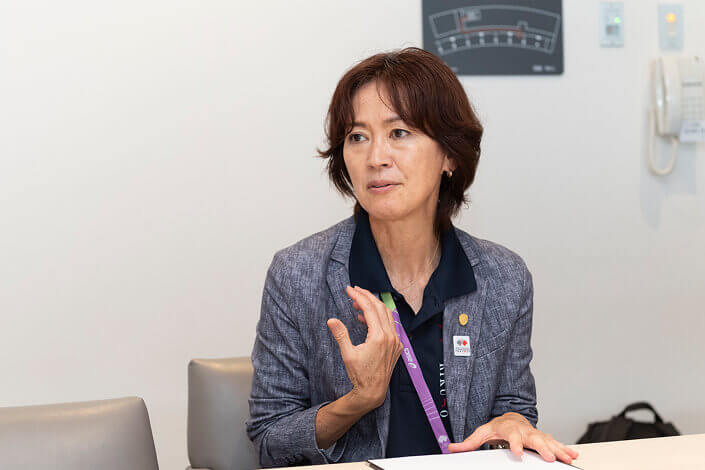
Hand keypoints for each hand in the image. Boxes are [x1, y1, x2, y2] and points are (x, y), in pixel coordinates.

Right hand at [327, 286, 402, 412]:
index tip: (349, 289)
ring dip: (373, 306)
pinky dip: (379, 317)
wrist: (372, 392)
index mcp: (379, 337)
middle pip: (380, 307)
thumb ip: (341, 334)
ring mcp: (395, 341)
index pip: (369, 308)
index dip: (358, 296)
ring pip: (386, 314)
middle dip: (367, 296)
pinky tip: (366, 319)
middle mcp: (390, 337)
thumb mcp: (348, 354)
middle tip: (354, 291)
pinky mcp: (396, 346)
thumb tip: (331, 320)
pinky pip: (389, 325)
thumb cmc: (360, 375)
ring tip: (358, 304)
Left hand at [447, 412, 578, 463]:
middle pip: (535, 439)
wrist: (511, 417)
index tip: (518, 453)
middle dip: (543, 448)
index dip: (515, 445)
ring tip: (567, 458)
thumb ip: (469, 442)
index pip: (512, 437)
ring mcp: (536, 434)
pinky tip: (573, 456)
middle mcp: (525, 431)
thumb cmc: (498, 426)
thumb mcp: (482, 432)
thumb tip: (451, 448)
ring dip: (558, 450)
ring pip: (548, 441)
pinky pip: (556, 444)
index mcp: (510, 430)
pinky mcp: (544, 438)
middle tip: (550, 458)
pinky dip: (565, 449)